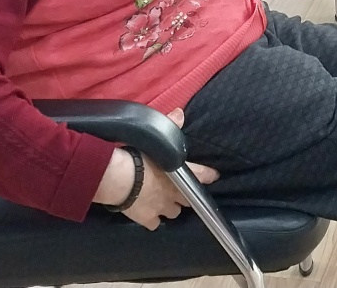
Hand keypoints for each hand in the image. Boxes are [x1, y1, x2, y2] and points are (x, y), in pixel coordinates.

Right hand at [98, 109, 220, 230]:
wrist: (120, 178)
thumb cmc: (139, 156)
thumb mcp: (154, 138)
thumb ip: (169, 126)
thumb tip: (180, 113)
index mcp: (180, 173)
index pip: (201, 175)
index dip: (209, 176)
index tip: (215, 176)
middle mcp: (175, 194)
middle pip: (187, 200)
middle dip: (185, 197)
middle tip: (179, 191)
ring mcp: (162, 208)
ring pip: (173, 213)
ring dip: (170, 209)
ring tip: (163, 203)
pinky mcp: (147, 219)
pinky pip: (154, 224)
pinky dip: (153, 220)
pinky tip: (149, 216)